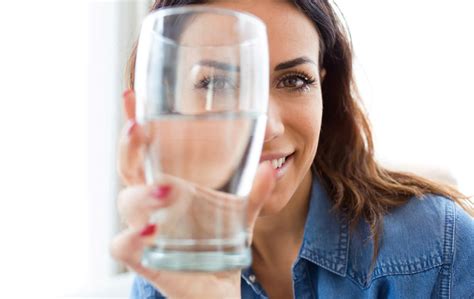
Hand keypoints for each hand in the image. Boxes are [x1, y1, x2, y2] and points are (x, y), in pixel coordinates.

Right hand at [110, 90, 275, 298]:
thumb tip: (272, 166)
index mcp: (168, 182)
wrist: (217, 282)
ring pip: (126, 202)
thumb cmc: (219, 239)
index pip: (145, 147)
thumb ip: (255, 191)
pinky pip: (122, 245)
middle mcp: (151, 201)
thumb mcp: (240, 211)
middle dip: (130, 146)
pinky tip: (152, 230)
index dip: (134, 121)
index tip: (131, 95)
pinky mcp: (144, 256)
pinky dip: (131, 237)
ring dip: (142, 194)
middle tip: (141, 128)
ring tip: (167, 191)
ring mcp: (144, 226)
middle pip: (128, 166)